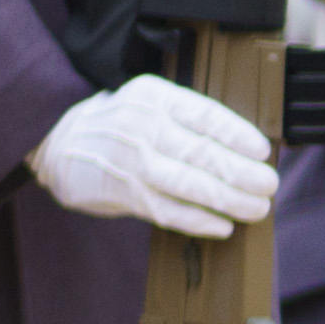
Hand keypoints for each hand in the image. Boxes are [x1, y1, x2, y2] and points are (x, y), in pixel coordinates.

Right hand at [31, 76, 277, 239]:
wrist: (55, 141)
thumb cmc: (119, 124)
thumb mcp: (148, 103)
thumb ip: (188, 121)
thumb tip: (248, 152)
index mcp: (153, 97)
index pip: (204, 115)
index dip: (238, 135)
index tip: (262, 151)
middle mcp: (140, 126)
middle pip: (200, 152)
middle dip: (242, 173)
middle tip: (268, 185)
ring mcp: (129, 161)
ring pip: (187, 184)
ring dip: (227, 200)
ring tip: (255, 208)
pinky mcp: (121, 192)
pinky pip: (166, 210)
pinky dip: (197, 220)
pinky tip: (221, 225)